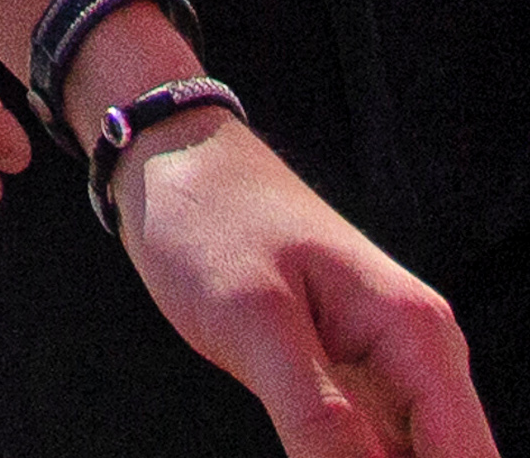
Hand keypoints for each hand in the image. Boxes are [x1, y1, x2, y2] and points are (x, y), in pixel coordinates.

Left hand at [112, 115, 491, 455]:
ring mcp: (384, 369)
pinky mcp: (343, 376)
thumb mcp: (253, 319)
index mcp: (418, 337)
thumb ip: (316, 413)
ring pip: (405, 457)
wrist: (169, 161)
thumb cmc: (209, 221)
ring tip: (299, 438)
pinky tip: (307, 452)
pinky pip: (366, 446)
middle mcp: (420, 358)